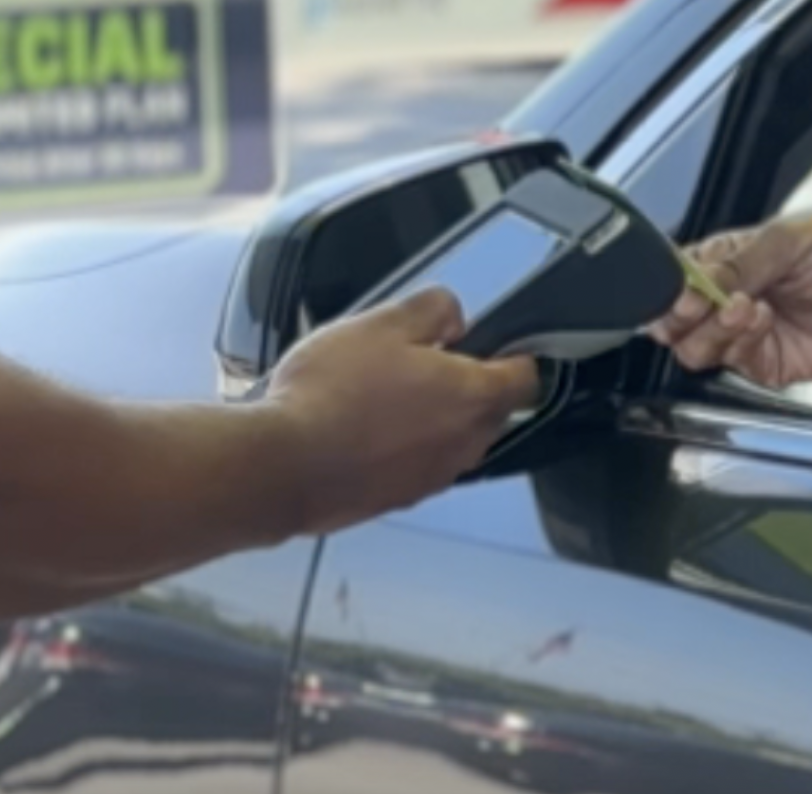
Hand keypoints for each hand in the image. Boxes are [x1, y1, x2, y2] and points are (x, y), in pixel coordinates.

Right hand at [263, 289, 542, 534]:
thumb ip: (432, 311)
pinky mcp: (400, 500)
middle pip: (489, 410)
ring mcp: (434, 479)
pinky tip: (360, 431)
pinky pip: (416, 465)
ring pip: (451, 439)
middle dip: (464, 385)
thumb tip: (454, 318)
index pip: (527, 377)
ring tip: (379, 396)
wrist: (284, 466)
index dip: (513, 355)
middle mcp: (468, 445)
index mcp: (477, 398)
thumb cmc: (335, 390)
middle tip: (416, 363)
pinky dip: (400, 447)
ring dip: (429, 418)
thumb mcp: (383, 325)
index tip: (489, 344)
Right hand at [647, 216, 811, 388]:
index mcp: (736, 257)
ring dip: (712, 326)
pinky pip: (731, 361)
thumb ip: (739, 258)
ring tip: (743, 305)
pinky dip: (738, 341)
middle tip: (700, 302)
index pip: (681, 272)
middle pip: (677, 316)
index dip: (672, 282)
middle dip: (679, 312)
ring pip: (695, 344)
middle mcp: (735, 295)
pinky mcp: (767, 364)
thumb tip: (696, 278)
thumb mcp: (794, 239)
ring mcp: (748, 333)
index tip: (681, 285)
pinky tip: (761, 319)